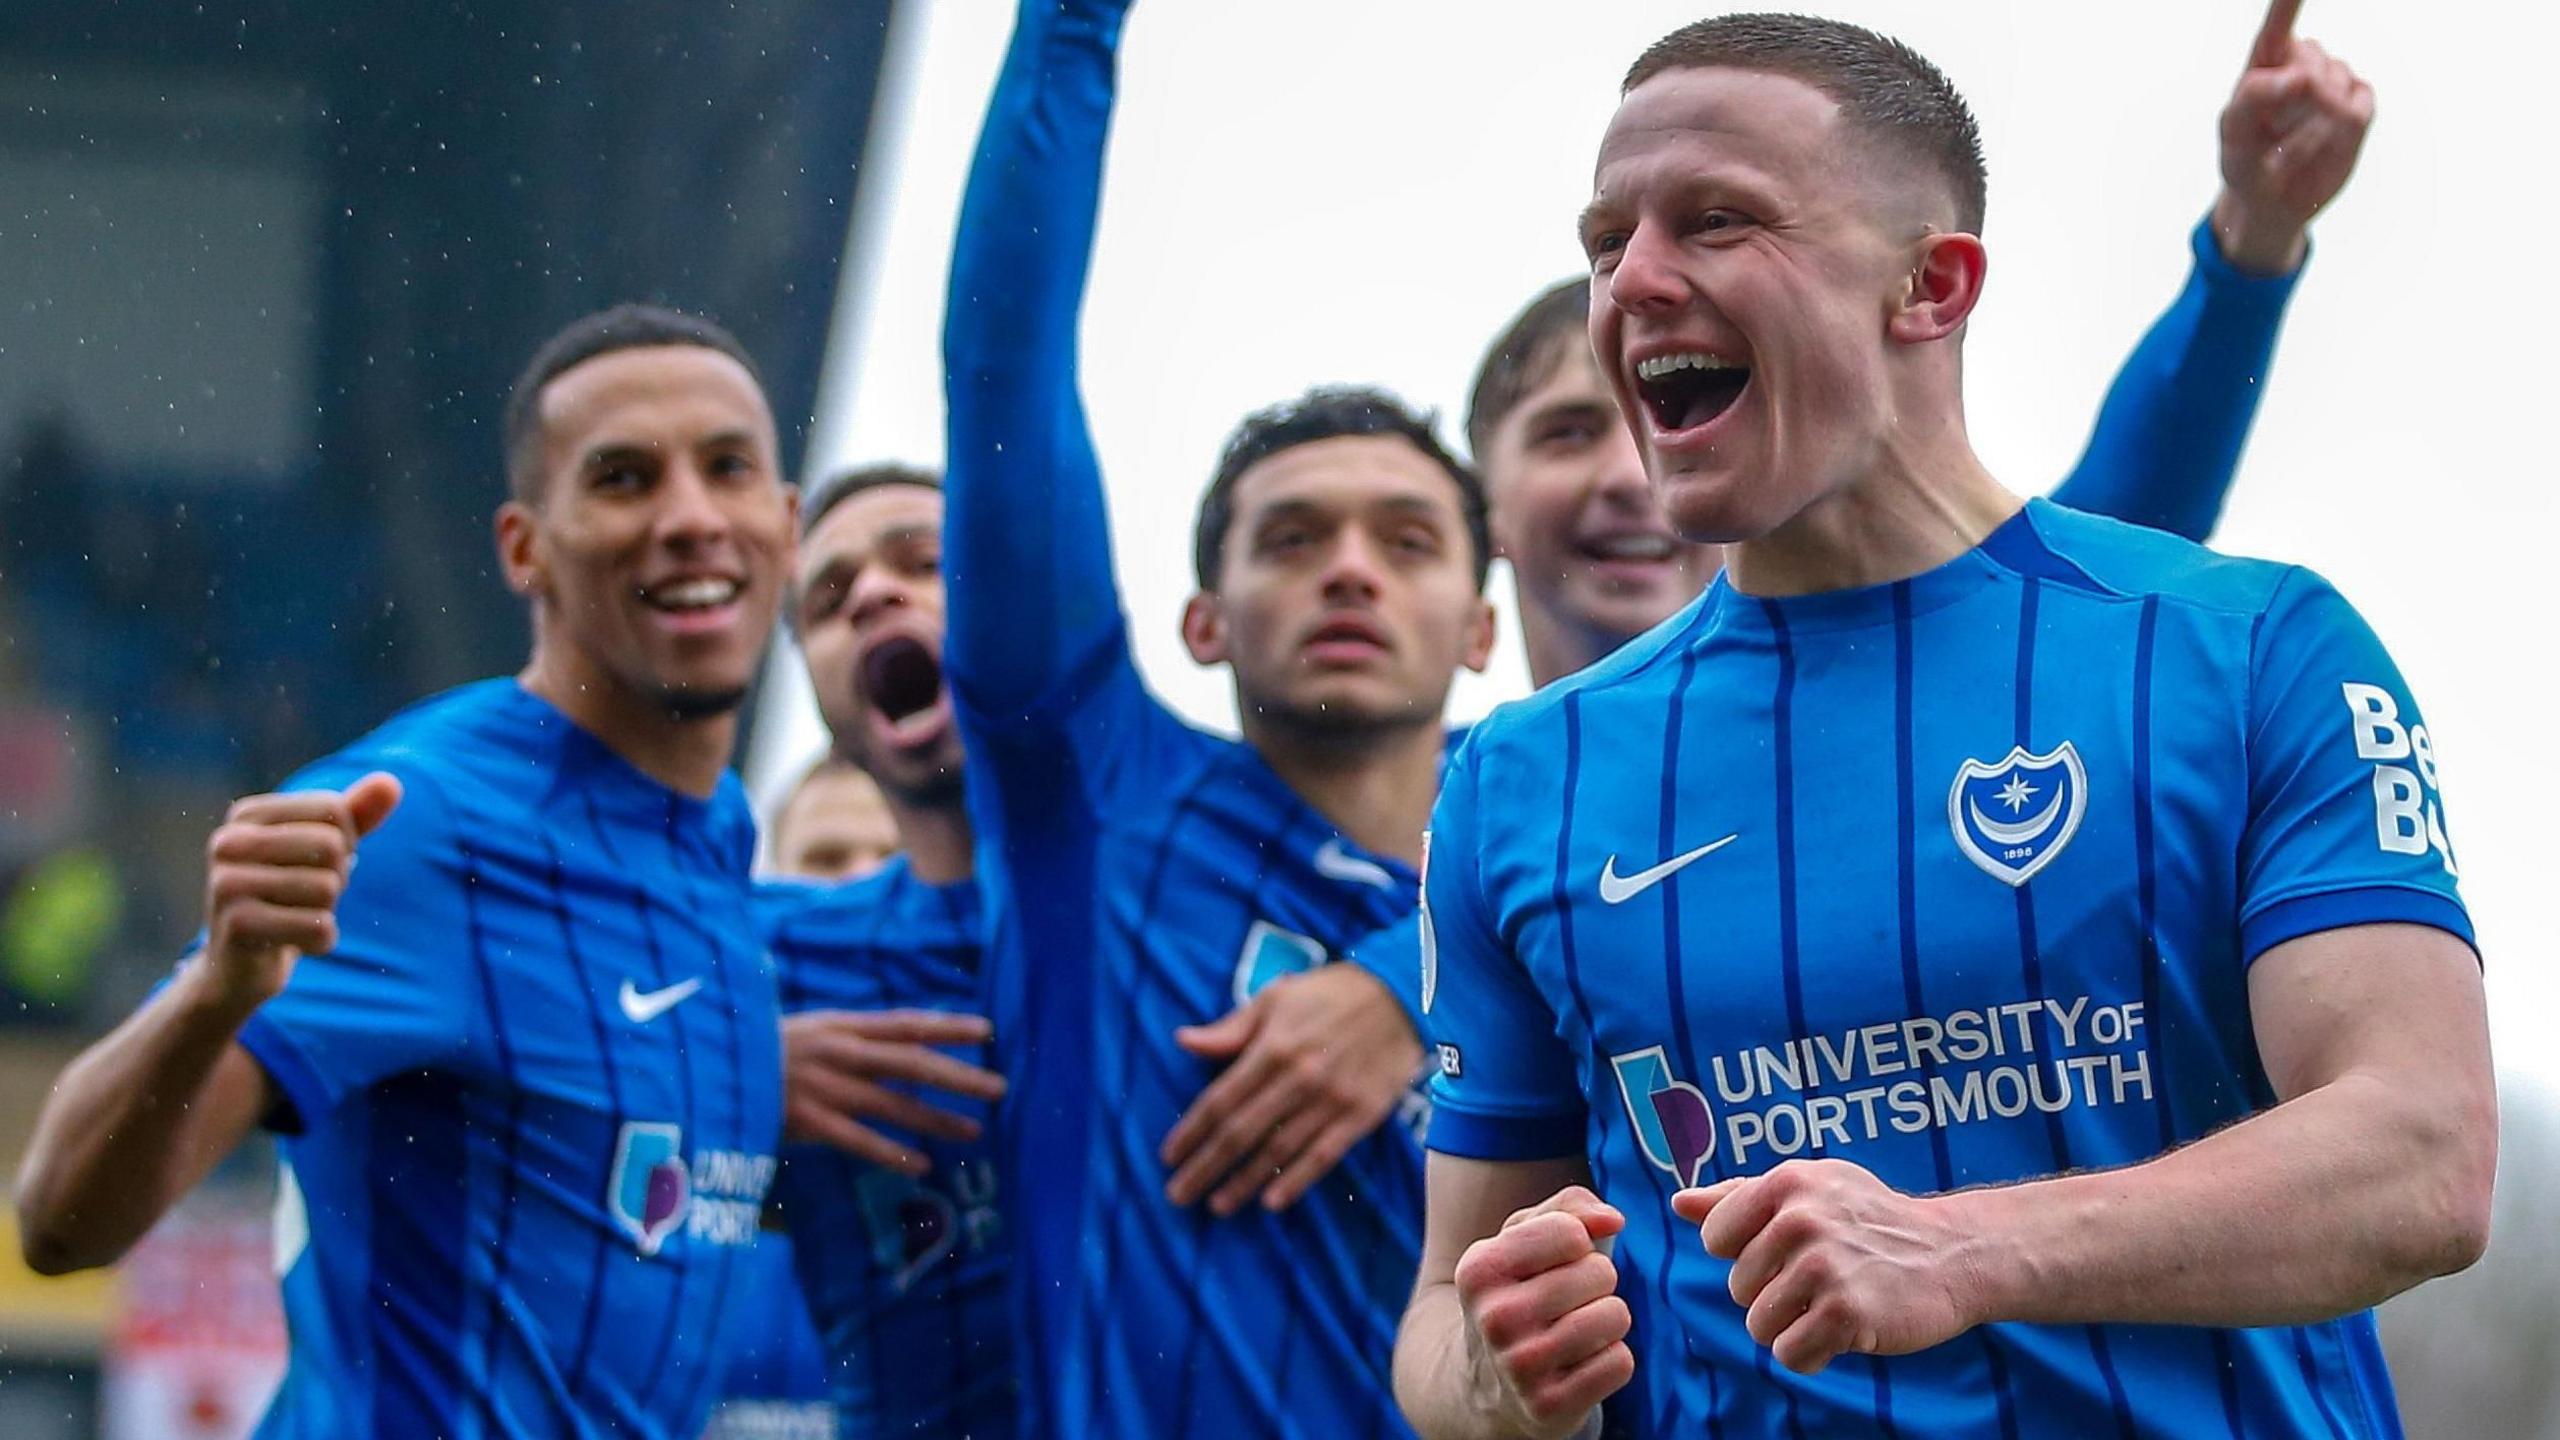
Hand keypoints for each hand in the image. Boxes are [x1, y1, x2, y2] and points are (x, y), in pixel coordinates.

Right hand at [196, 773, 403, 1012]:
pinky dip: (321, 940)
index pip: (334, 810)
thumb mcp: (324, 849)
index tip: (313, 864)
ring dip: (326, 910)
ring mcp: (225, 884)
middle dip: (336, 878)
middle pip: (331, 846)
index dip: (344, 842)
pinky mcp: (237, 926)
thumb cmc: (288, 895)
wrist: (241, 964)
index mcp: (246, 815)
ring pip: (327, 888)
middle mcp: (228, 843)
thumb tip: (391, 783)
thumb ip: (357, 813)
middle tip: (304, 897)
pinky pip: (320, 926)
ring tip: (294, 917)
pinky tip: (291, 942)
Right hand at [783, 1009, 1006, 1175]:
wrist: (707, 1070)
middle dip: (958, 1074)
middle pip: (911, 1062)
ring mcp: (824, 1088)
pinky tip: (922, 1166)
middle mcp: (840, 1053)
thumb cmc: (761, 1052)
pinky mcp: (807, 1122)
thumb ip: (851, 1038)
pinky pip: (859, 1141)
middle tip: (999, 1087)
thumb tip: (898, 1042)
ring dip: (936, 1119)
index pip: (906, 1022)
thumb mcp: (809, 1031)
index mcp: (841, 1026)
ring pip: (893, 1104)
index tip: (988, 1031)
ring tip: (975, 1131)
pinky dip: (891, 1154)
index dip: (948, 1025)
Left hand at [1162, 963, 1423, 1214]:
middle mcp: (1298, 1078)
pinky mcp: (1361, 1116)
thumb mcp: (1275, 998)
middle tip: (1178, 1195)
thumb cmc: (1330, 994)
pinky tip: (1272, 1202)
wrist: (1403, 996)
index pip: (1220, 1100)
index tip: (1168, 1157)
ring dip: (1244, 1182)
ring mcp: (1331, 1101)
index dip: (1191, 1132)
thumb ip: (1230, 1029)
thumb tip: (1183, 1041)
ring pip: (1278, 1151)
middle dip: (1206, 1167)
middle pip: (1241, 1132)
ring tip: (1217, 1206)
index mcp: (1272, 1048)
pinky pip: (1323, 1156)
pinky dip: (1296, 1181)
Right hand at [1452, 1186, 1633, 1437]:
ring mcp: (1521, 1368)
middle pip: (1601, 1274)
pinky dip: (1610, 1361)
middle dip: (1596, 1283)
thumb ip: (1570, 1208)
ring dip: (1607, 1321)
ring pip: (1616, 1316)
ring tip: (1575, 1331)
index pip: (1571, 1232)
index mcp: (1481, 1269)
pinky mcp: (1550, 1407)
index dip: (1579, 1243)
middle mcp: (1495, 1318)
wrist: (1485, 1384)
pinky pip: (1620, 1363)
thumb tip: (1613, 1220)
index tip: (1556, 1262)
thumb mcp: (1524, 1240)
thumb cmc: (1518, 1294)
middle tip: (1566, 1302)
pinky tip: (1579, 1365)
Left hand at [1675, 1158, 1985, 1375]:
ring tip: (1832, 1303)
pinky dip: (1812, 1354)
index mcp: (1785, 1182)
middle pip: (1737, 1287)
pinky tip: (1842, 1331)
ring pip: (1758, 1325)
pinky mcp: (1846, 1312)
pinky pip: (1789, 1354)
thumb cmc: (1868, 1219)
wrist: (1950, 1254)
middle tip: (1825, 1278)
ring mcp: (1824, 1266)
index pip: (1715, 1237)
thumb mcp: (1808, 1189)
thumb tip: (1678, 1203)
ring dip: (1792, 1327)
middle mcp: (1801, 1219)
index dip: (1747, 1253)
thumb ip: (1738, 1196)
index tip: (1788, 1249)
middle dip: (1774, 1293)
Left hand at [2213, 0, 2373, 274]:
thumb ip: (2255, 96)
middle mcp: (2302, 65)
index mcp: (2264, 63)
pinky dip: (2340, 132)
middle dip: (2296, 98)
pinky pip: (2358, 109)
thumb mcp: (2234, 133)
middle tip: (2273, 136)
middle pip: (2311, 60)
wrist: (2272, 203)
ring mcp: (2334, 83)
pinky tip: (2322, 145)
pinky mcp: (2358, 108)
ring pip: (2336, 84)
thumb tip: (2300, 74)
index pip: (2278, 24)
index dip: (2288, 3)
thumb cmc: (2245, 161)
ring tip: (2291, 148)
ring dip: (2312, 123)